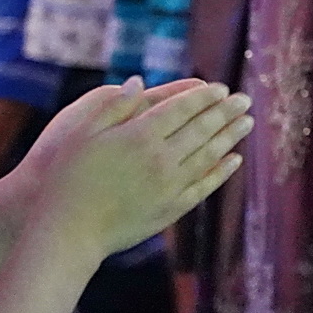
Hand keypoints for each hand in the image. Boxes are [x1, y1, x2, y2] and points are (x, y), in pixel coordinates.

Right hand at [31, 78, 251, 258]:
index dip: (203, 96)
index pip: (181, 108)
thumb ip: (113, 105)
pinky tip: (233, 160)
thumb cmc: (65, 177)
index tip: (220, 88)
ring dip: (230, 137)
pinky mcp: (169, 210)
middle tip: (245, 99)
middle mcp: (160, 159)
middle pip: (202, 129)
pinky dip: (221, 172)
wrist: (66, 232)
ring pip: (208, 156)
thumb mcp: (80, 131)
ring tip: (247, 123)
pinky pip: (203, 186)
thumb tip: (139, 81)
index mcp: (139, 135)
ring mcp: (168, 186)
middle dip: (226, 112)